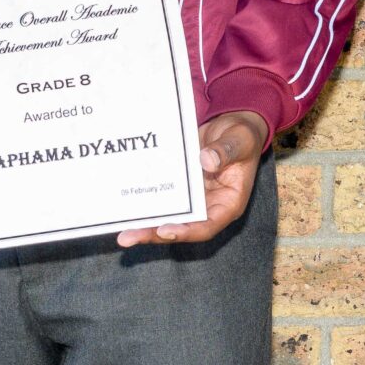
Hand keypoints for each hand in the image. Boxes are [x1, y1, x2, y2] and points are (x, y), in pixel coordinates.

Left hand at [118, 110, 267, 248]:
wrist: (231, 126)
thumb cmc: (241, 136)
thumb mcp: (240, 140)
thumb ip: (226, 151)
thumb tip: (207, 160)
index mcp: (229, 203)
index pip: (207, 225)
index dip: (186, 231)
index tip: (165, 231)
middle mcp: (209, 207)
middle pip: (182, 227)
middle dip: (155, 234)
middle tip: (129, 237)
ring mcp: (192, 199)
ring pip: (169, 217)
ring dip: (146, 225)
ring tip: (122, 234)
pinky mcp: (180, 188)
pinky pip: (162, 200)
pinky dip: (146, 205)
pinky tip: (125, 208)